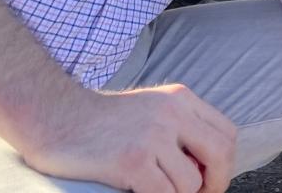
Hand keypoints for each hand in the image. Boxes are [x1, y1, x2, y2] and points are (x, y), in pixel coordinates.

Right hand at [18, 85, 236, 192]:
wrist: (54, 116)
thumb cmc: (100, 120)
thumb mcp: (150, 108)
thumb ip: (180, 127)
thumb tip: (206, 166)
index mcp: (180, 98)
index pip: (226, 133)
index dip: (223, 164)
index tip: (209, 181)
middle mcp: (172, 113)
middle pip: (220, 155)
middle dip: (215, 184)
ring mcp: (153, 136)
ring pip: (190, 183)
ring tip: (154, 188)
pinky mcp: (133, 161)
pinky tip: (138, 192)